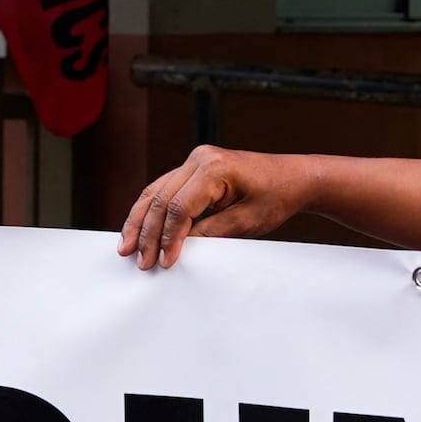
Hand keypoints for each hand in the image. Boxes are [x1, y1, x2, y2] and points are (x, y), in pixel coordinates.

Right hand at [119, 145, 309, 269]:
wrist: (293, 178)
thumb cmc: (276, 198)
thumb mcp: (245, 222)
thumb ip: (211, 234)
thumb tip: (179, 249)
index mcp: (215, 168)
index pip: (180, 207)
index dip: (169, 238)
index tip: (165, 263)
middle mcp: (200, 158)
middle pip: (161, 198)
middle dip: (148, 233)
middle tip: (140, 261)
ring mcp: (195, 160)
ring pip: (156, 191)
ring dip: (140, 220)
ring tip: (127, 246)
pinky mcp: (194, 167)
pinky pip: (165, 188)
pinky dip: (152, 210)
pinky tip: (139, 229)